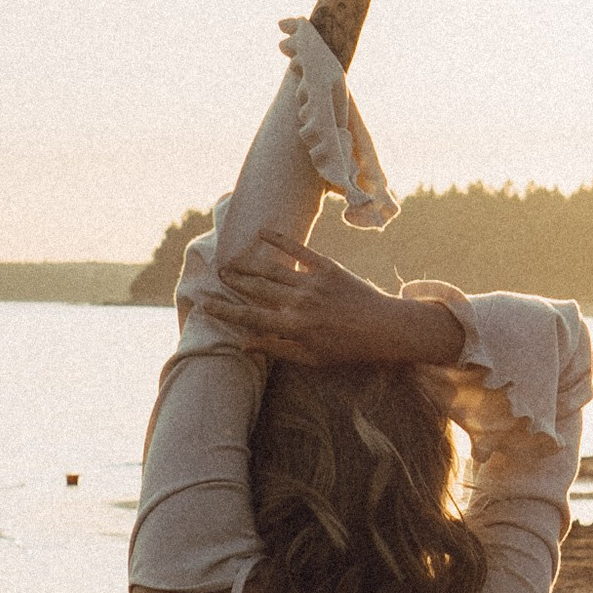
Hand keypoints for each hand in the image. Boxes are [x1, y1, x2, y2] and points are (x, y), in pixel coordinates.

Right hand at [214, 232, 463, 371]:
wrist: (386, 328)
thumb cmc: (348, 349)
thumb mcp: (312, 358)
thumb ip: (277, 348)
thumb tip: (244, 344)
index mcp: (295, 327)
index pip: (251, 318)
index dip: (226, 312)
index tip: (206, 306)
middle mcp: (300, 303)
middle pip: (257, 289)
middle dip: (234, 282)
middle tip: (218, 275)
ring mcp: (313, 283)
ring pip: (271, 269)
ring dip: (248, 263)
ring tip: (231, 260)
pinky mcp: (328, 268)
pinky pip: (298, 251)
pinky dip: (278, 240)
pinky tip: (261, 234)